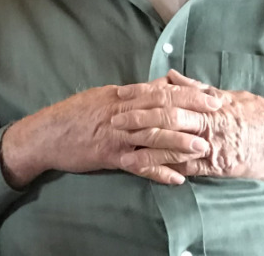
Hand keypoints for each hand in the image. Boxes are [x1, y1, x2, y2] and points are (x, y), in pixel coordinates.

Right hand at [0, 79, 222, 188]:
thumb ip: (135, 92)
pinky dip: (158, 172)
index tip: (211, 95)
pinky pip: (137, 165)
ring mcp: (116, 136)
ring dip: (179, 143)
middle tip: (216, 116)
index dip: (189, 93)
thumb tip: (163, 84)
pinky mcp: (109, 157)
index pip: (162, 91)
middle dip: (192, 113)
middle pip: (162, 110)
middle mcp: (122, 113)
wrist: (46, 133)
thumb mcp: (105, 95)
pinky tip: (176, 179)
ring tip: (202, 148)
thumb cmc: (76, 113)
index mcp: (123, 96)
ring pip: (152, 137)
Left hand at [111, 70, 263, 186]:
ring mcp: (214, 144)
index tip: (123, 94)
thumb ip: (202, 88)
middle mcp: (211, 120)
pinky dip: (165, 166)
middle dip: (138, 117)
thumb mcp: (235, 95)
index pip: (172, 95)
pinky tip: (146, 167)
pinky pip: (187, 166)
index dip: (144, 94)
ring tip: (122, 143)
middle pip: (167, 116)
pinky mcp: (219, 166)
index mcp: (212, 101)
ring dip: (145, 142)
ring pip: (173, 141)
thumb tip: (172, 77)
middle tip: (114, 117)